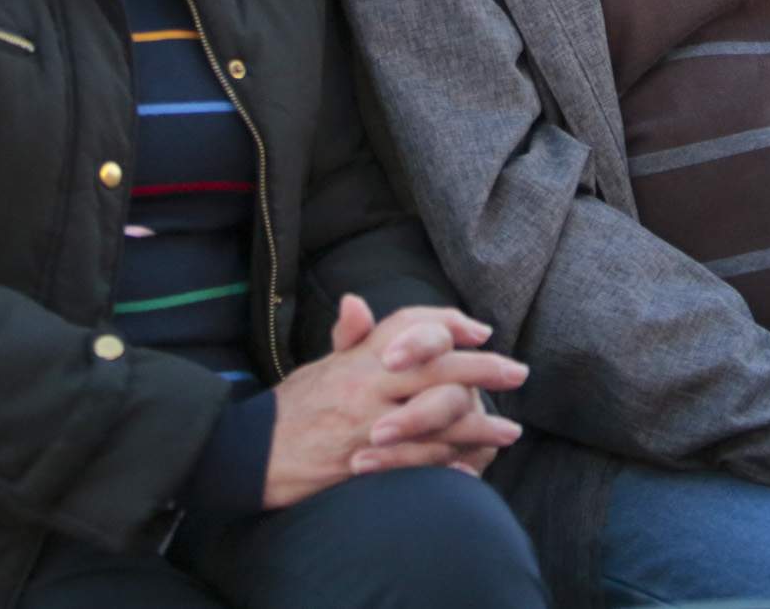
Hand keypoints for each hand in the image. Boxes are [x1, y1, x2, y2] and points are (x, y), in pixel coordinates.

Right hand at [260, 296, 526, 507]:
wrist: (249, 455)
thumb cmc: (289, 410)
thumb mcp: (318, 367)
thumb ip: (348, 339)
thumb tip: (357, 302)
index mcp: (358, 357)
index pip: (410, 327)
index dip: (448, 325)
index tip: (481, 331)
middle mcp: (367, 385)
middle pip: (436, 367)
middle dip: (483, 369)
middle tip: (519, 372)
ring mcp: (367, 424)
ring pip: (435, 416)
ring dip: (478, 424)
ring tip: (510, 432)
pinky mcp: (366, 462)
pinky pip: (417, 460)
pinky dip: (447, 462)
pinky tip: (472, 467)